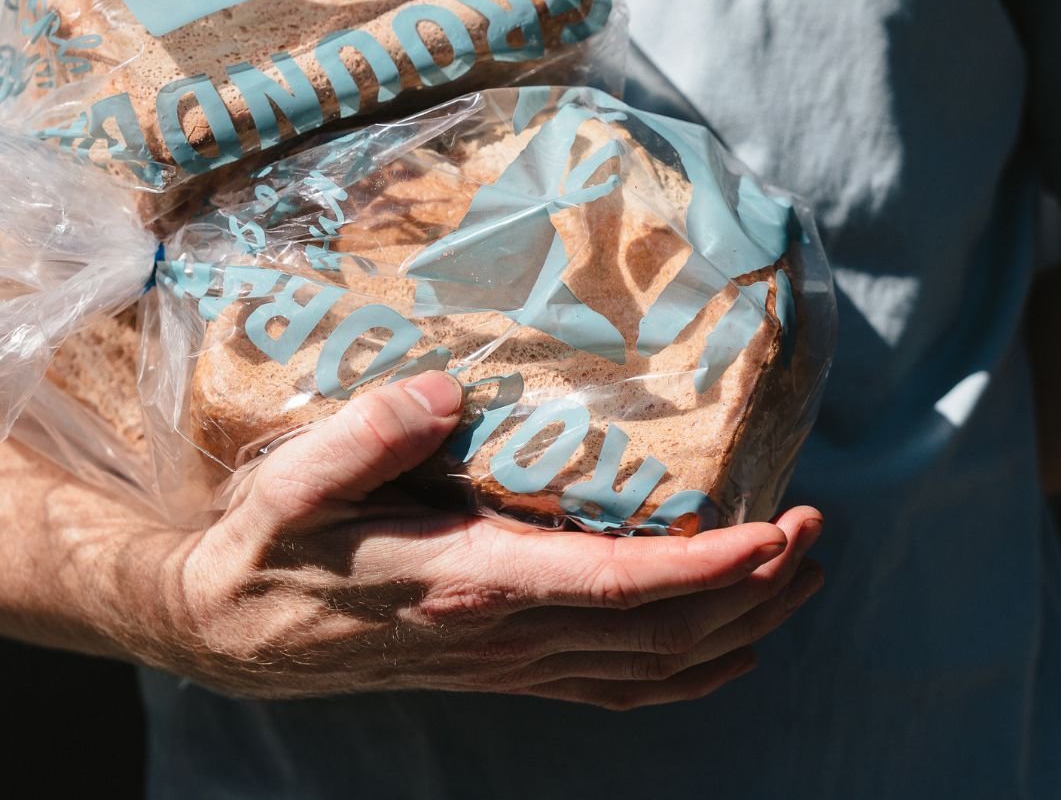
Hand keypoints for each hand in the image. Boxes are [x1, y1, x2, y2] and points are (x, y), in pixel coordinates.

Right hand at [157, 371, 823, 708]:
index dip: (704, 567)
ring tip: (796, 577)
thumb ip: (365, 438)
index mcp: (469, 580)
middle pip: (656, 631)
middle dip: (748, 588)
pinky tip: (724, 653)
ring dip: (733, 627)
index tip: (775, 533)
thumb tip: (449, 390)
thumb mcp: (294, 483)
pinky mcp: (500, 664)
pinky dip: (684, 675)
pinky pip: (613, 688)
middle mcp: (504, 632)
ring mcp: (507, 659)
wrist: (228, 631)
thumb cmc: (269, 545)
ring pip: (648, 667)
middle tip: (813, 532)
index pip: (614, 585)